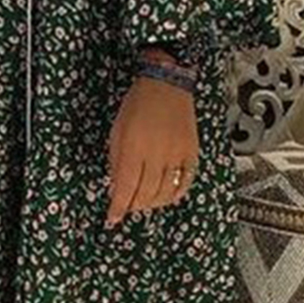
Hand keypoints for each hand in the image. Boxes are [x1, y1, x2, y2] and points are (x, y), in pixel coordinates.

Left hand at [105, 76, 199, 227]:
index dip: (118, 207)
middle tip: (126, 207)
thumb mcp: (117, 131)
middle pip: (145, 194)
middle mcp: (157, 152)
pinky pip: (184, 183)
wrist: (166, 84)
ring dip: (151, 203)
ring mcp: (176, 154)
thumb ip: (116, 162)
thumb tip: (115, 188)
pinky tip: (165, 196)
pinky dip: (173, 195)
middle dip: (133, 206)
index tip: (112, 218)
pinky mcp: (191, 153)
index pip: (126, 187)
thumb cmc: (138, 103)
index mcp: (134, 146)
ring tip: (142, 202)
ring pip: (164, 193)